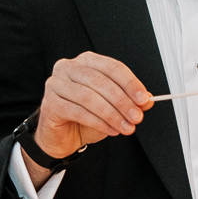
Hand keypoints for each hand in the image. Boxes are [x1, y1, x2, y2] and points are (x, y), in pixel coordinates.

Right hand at [36, 53, 150, 158]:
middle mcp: (68, 68)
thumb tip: (147, 100)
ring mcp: (56, 84)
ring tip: (126, 127)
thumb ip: (130, 100)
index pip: (112, 67)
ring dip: (112, 114)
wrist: (63, 137)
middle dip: (122, 101)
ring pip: (89, 97)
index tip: (143, 99)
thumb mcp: (113, 107)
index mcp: (86, 61)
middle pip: (101, 81)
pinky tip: (111, 130)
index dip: (130, 83)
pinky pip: (78, 112)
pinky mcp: (50, 103)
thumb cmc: (86, 117)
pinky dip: (98, 122)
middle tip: (137, 117)